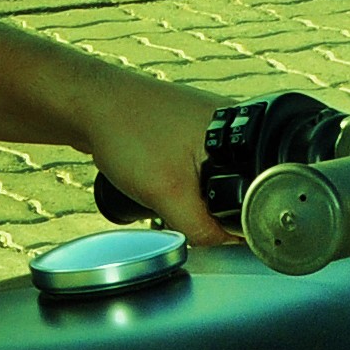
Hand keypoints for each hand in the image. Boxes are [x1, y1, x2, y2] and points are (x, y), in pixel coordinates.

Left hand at [77, 72, 232, 247]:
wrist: (87, 104)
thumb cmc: (127, 131)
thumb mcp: (169, 193)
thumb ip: (202, 227)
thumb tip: (223, 246)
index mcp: (244, 131)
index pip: (263, 188)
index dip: (242, 218)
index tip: (214, 227)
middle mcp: (233, 121)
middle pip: (242, 185)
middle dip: (214, 208)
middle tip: (179, 204)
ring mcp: (210, 124)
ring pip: (217, 179)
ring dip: (194, 196)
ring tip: (165, 188)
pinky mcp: (188, 130)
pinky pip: (197, 168)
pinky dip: (181, 182)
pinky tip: (162, 181)